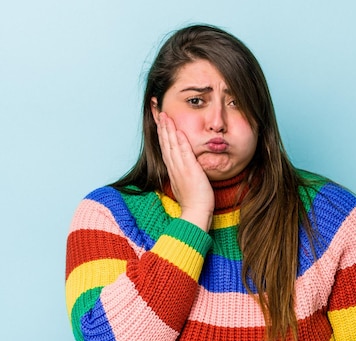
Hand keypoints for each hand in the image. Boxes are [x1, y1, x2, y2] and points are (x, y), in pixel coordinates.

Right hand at [157, 112, 213, 231]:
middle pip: (165, 143)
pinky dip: (180, 141)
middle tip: (158, 112)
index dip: (162, 134)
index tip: (160, 121)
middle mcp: (174, 168)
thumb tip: (185, 169)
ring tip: (165, 116)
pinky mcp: (190, 171)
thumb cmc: (194, 202)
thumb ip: (184, 174)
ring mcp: (181, 169)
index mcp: (173, 170)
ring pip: (172, 146)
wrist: (196, 213)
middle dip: (162, 127)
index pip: (166, 148)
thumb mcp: (186, 184)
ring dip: (168, 130)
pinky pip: (184, 153)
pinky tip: (178, 131)